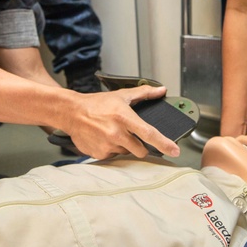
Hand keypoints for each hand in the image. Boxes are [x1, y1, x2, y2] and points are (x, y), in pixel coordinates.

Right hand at [63, 85, 179, 159]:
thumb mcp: (121, 96)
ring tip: (113, 133)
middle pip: (141, 150)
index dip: (164, 144)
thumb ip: (143, 93)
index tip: (175, 150)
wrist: (71, 112)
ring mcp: (107, 146)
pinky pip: (113, 156)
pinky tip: (104, 138)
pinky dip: (112, 149)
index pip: (149, 134)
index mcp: (124, 118)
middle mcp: (116, 133)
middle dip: (140, 145)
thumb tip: (160, 90)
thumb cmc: (96, 104)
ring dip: (124, 146)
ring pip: (126, 153)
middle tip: (130, 134)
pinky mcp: (99, 154)